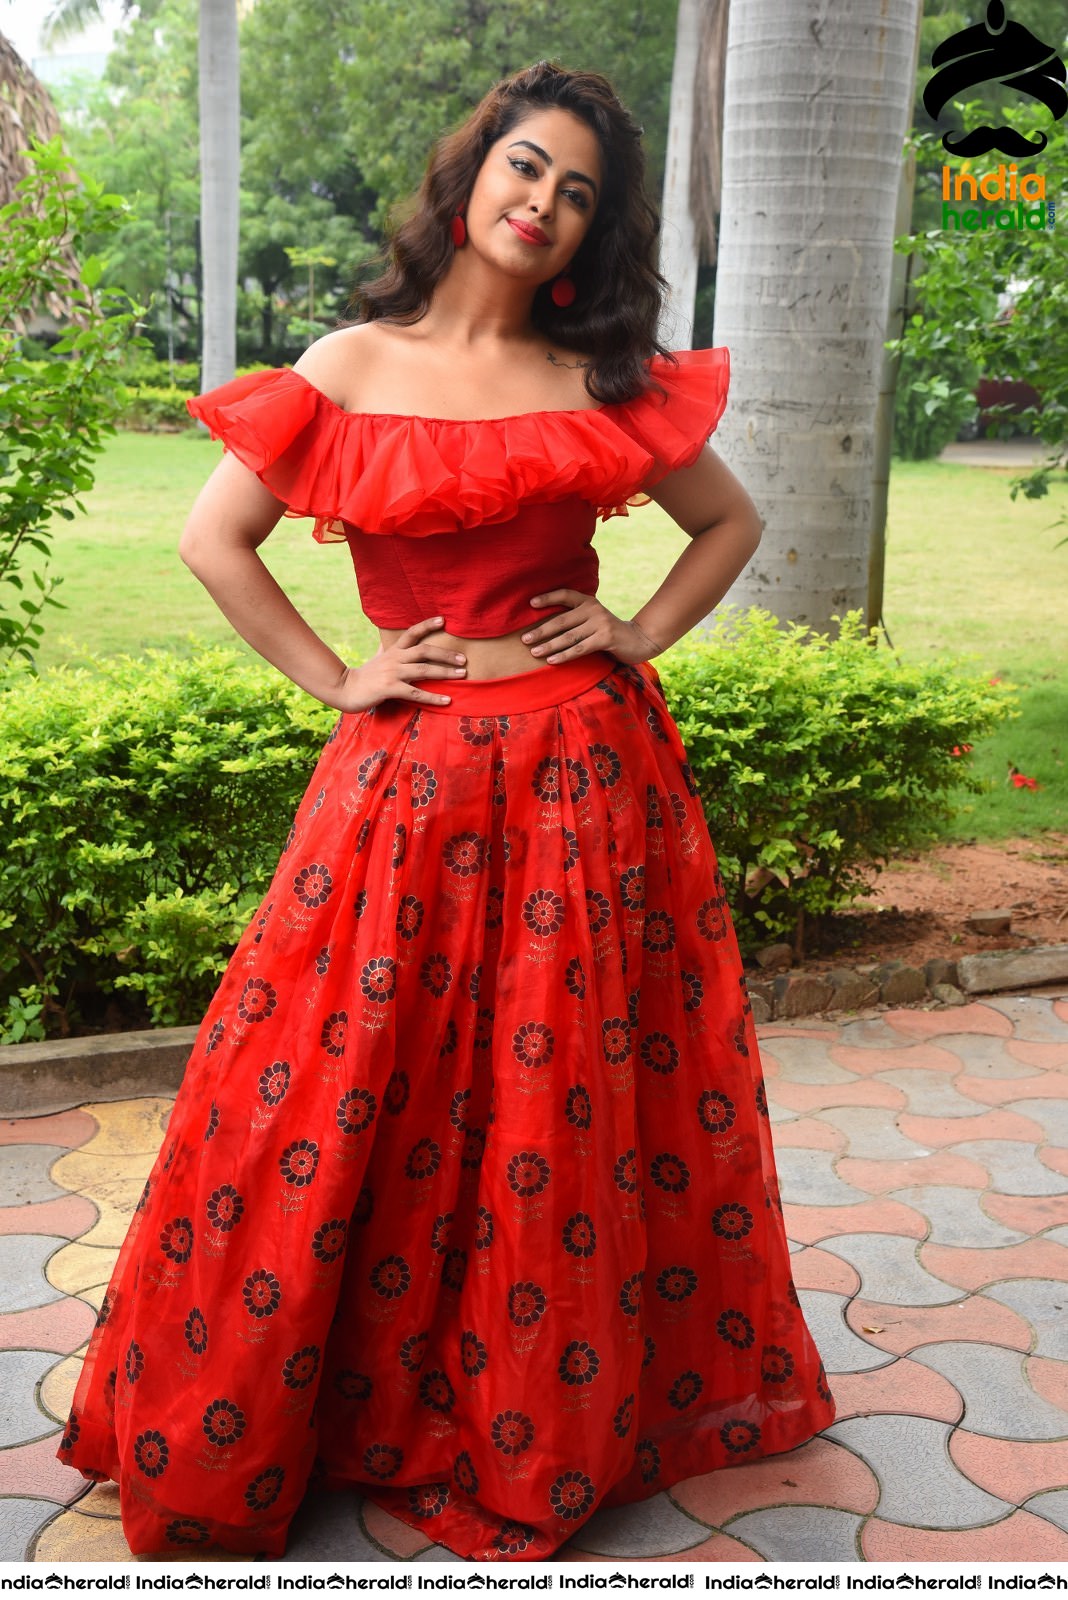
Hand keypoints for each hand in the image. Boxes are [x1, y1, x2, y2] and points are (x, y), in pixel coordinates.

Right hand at [329, 616, 467, 710]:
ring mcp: (393, 673)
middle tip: (463, 659)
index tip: (444, 620)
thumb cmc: (365, 675)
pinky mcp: (390, 689)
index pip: (411, 632)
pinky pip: (416, 693)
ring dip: (445, 672)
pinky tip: (447, 700)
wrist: (345, 689)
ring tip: (462, 674)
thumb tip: (389, 638)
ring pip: (423, 670)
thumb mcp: (377, 657)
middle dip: (445, 654)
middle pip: (424, 650)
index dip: (427, 625)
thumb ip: (387, 648)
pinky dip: (433, 697)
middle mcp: (395, 658)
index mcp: (393, 650)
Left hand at [521, 590, 666, 664]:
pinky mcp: (606, 638)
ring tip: (534, 652)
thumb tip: (545, 626)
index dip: (548, 598)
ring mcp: (600, 623)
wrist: (639, 640)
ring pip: (569, 636)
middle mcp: (593, 609)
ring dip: (549, 645)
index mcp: (588, 601)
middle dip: (541, 630)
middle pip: (561, 620)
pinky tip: (551, 660)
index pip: (565, 595)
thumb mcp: (593, 620)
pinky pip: (580, 648)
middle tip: (524, 639)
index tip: (530, 604)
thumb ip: (576, 619)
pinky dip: (564, 655)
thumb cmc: (608, 632)